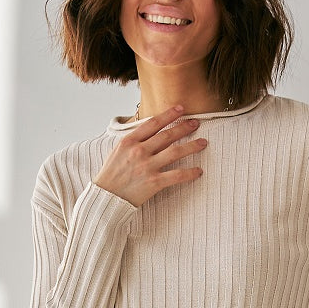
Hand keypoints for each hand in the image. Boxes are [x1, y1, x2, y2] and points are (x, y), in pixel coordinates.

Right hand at [93, 103, 207, 207]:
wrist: (106, 198)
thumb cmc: (111, 175)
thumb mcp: (118, 151)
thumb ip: (133, 141)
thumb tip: (149, 132)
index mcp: (130, 141)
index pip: (153, 123)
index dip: (169, 114)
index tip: (181, 109)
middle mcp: (140, 151)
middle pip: (167, 135)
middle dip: (184, 127)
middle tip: (196, 123)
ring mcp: (147, 166)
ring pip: (176, 152)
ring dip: (192, 146)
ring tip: (203, 143)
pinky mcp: (154, 182)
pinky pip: (177, 175)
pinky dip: (190, 173)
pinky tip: (199, 171)